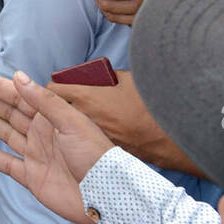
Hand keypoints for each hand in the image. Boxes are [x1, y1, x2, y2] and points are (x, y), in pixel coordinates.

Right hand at [0, 71, 113, 223]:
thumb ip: (43, 100)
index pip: (20, 97)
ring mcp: (36, 155)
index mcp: (51, 119)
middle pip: (11, 113)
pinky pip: (7, 163)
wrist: (104, 195)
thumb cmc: (93, 155)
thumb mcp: (70, 121)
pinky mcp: (32, 177)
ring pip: (7, 133)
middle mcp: (42, 134)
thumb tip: (19, 77)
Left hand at [48, 71, 198, 173]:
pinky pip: (89, 136)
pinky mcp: (102, 147)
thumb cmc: (149, 105)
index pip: (53, 88)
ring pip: (73, 124)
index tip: (61, 84)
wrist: (169, 138)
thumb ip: (108, 76)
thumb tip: (101, 75)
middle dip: (64, 102)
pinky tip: (105, 127)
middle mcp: (82, 117)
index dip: (56, 84)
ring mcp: (91, 135)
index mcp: (84, 97)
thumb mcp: (128, 80)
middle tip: (74, 98)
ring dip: (77, 117)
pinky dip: (92, 131)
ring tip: (92, 112)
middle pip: (60, 107)